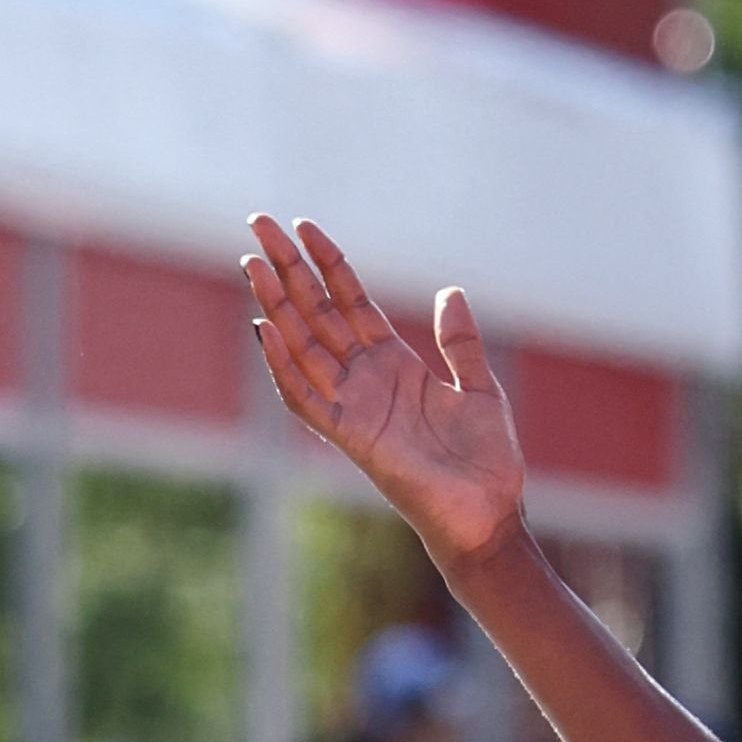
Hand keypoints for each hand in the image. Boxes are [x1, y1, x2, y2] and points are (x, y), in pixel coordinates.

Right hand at [244, 215, 527, 568]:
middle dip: (287, 269)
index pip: (350, 301)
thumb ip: (460, 344)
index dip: (328, 264)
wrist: (489, 518)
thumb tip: (450, 292)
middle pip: (316, 313)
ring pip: (302, 347)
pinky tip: (265, 332)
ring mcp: (355, 407)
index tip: (304, 226)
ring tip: (252, 264)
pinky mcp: (352, 439)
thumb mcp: (479, 389)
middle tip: (258, 223)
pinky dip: (284, 368)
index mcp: (394, 364)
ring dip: (275, 307)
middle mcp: (366, 380)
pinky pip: (306, 401)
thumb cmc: (486, 463)